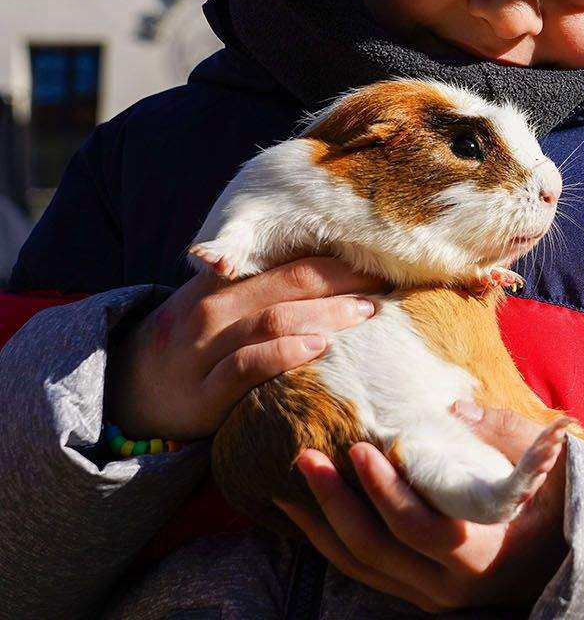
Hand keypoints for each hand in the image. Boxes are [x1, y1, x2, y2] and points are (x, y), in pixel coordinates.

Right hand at [104, 258, 384, 439]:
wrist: (128, 392)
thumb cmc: (193, 344)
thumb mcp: (219, 305)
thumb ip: (266, 288)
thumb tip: (340, 276)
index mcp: (223, 282)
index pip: (289, 260)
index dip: (338, 260)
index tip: (379, 261)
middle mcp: (214, 309)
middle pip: (289, 283)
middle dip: (343, 282)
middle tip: (386, 286)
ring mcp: (206, 350)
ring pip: (272, 320)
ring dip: (326, 314)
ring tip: (367, 313)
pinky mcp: (204, 393)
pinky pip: (247, 366)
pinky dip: (285, 354)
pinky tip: (319, 348)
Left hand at [276, 402, 568, 612]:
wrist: (569, 562)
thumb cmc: (567, 506)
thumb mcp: (555, 467)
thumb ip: (508, 436)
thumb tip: (453, 411)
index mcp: (481, 554)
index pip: (417, 527)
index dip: (384, 490)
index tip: (359, 448)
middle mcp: (449, 586)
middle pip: (374, 549)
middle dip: (333, 502)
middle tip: (306, 456)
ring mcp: (429, 595)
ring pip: (359, 566)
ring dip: (321, 522)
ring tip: (294, 479)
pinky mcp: (417, 591)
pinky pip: (364, 571)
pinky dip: (332, 540)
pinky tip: (311, 510)